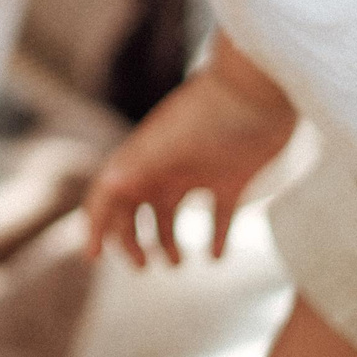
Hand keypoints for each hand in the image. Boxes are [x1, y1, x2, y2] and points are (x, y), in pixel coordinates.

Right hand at [83, 63, 296, 267]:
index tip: (93, 257)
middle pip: (136, 210)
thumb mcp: (171, 140)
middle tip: (142, 267)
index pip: (109, 194)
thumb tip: (107, 183)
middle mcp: (166, 166)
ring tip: (178, 263)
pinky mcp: (232, 179)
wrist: (263, 89)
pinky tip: (216, 257)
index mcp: (144, 157)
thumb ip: (140, 162)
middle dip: (131, 240)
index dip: (97, 224)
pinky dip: (216, 239)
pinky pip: (219, 217)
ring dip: (167, 241)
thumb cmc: (213, 111)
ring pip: (172, 214)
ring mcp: (198, 172)